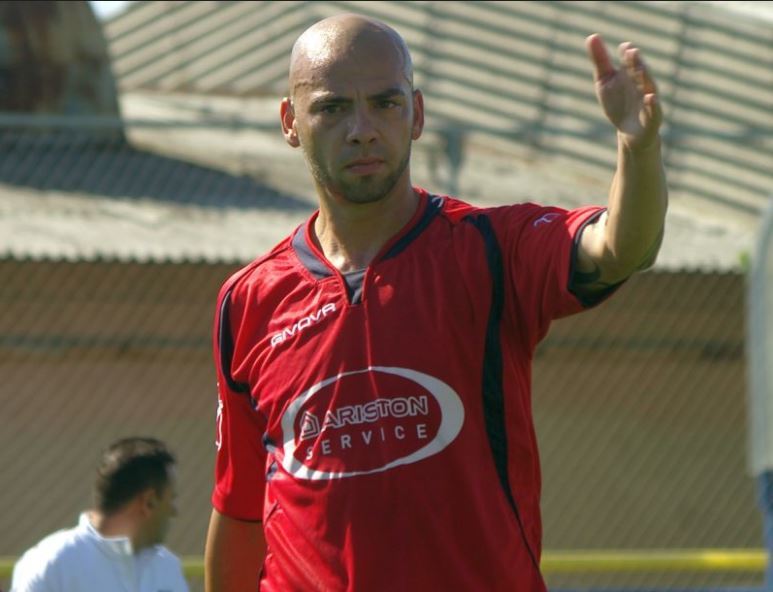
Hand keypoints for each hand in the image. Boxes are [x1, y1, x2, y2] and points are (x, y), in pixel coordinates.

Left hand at [585, 33, 661, 150]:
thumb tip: (592, 36)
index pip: (629, 62)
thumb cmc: (618, 103)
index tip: (623, 47)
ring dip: (645, 77)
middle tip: (631, 51)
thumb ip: (600, 60)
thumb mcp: (605, 81)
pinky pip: (654, 110)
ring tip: (640, 67)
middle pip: (639, 72)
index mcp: (631, 75)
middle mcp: (641, 84)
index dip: (626, 54)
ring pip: (648, 87)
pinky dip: (653, 103)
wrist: (630, 132)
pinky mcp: (652, 117)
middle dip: (635, 62)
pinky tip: (650, 97)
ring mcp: (648, 100)